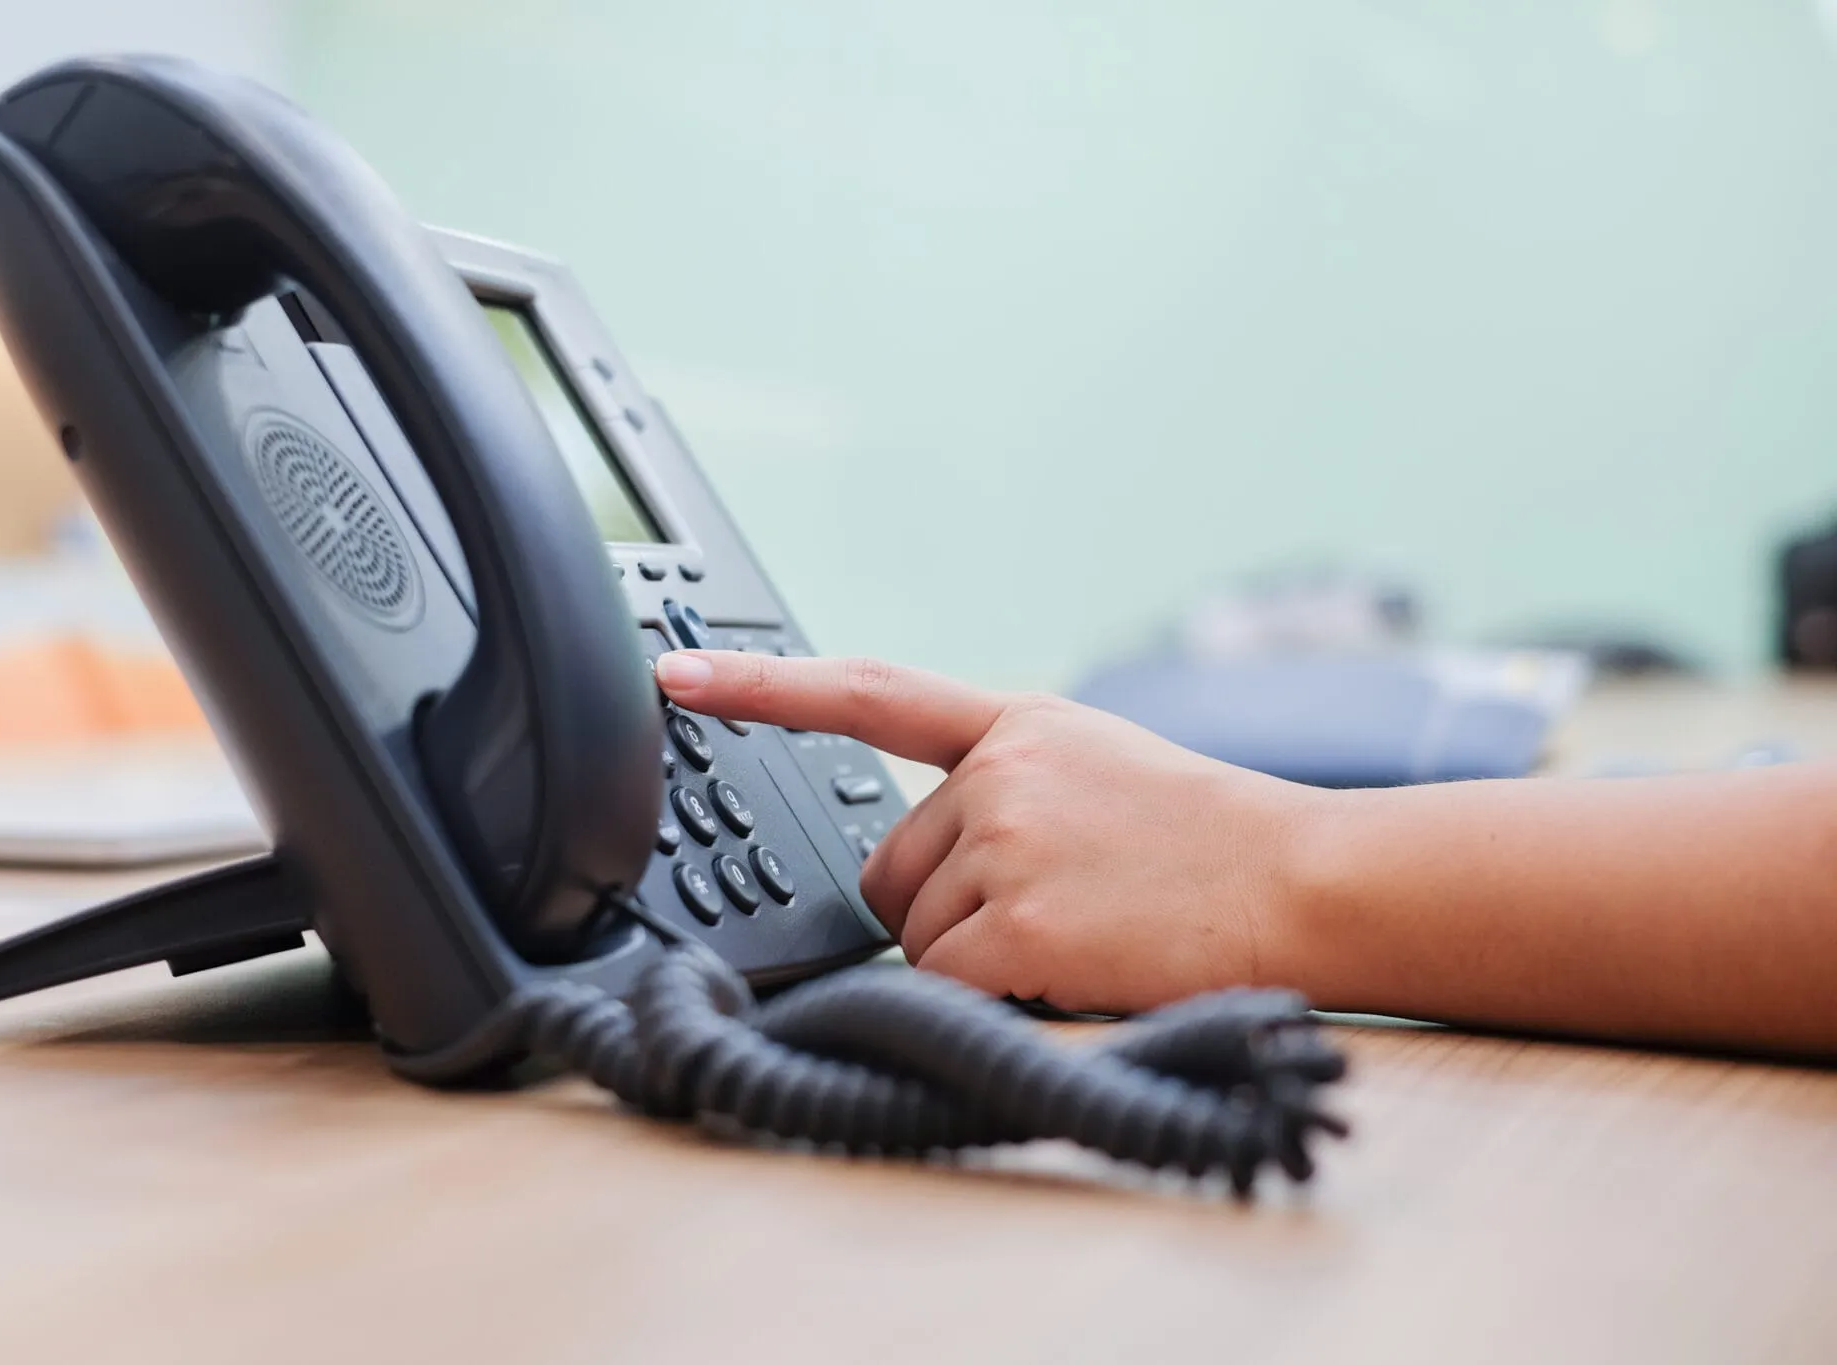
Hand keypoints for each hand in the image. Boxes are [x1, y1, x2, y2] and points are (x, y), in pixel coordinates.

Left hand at [652, 650, 1320, 1012]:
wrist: (1303, 881)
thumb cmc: (1206, 841)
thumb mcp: (1099, 766)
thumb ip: (1002, 781)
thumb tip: (919, 852)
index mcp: (1016, 725)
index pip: (869, 694)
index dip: (762, 687)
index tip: (676, 676)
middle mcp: (998, 773)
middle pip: (887, 872)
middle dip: (940, 910)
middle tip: (1047, 906)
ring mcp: (1005, 843)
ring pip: (916, 935)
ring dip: (978, 955)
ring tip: (1080, 927)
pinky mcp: (1015, 923)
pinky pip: (945, 981)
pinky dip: (994, 995)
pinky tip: (1072, 964)